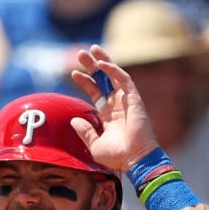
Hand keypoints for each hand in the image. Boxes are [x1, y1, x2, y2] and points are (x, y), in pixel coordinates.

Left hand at [68, 44, 159, 171]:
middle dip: (92, 65)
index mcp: (108, 114)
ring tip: (91, 49)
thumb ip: (85, 132)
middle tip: (81, 53)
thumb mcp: (95, 145)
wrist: (134, 160)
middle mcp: (117, 104)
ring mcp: (126, 101)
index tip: (74, 73)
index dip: (86, 81)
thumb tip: (73, 120)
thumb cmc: (117, 157)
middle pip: (103, 79)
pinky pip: (124, 80)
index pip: (96, 91)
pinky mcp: (134, 99)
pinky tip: (102, 64)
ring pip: (114, 75)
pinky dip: (113, 70)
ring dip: (103, 61)